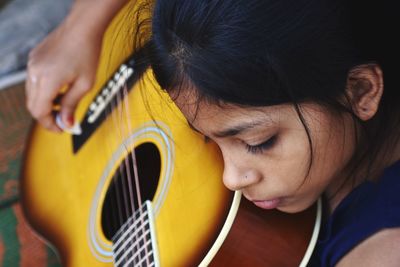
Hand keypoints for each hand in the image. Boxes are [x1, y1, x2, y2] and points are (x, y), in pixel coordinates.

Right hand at [26, 15, 102, 131]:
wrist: (82, 27)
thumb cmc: (87, 53)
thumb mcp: (85, 84)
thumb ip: (72, 105)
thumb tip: (66, 124)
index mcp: (47, 80)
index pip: (40, 111)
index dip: (49, 124)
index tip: (61, 130)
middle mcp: (35, 72)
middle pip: (33, 105)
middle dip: (47, 116)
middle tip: (63, 121)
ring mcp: (32, 64)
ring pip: (32, 94)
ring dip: (45, 103)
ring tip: (64, 104)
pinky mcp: (34, 58)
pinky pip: (34, 81)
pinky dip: (43, 90)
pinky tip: (59, 89)